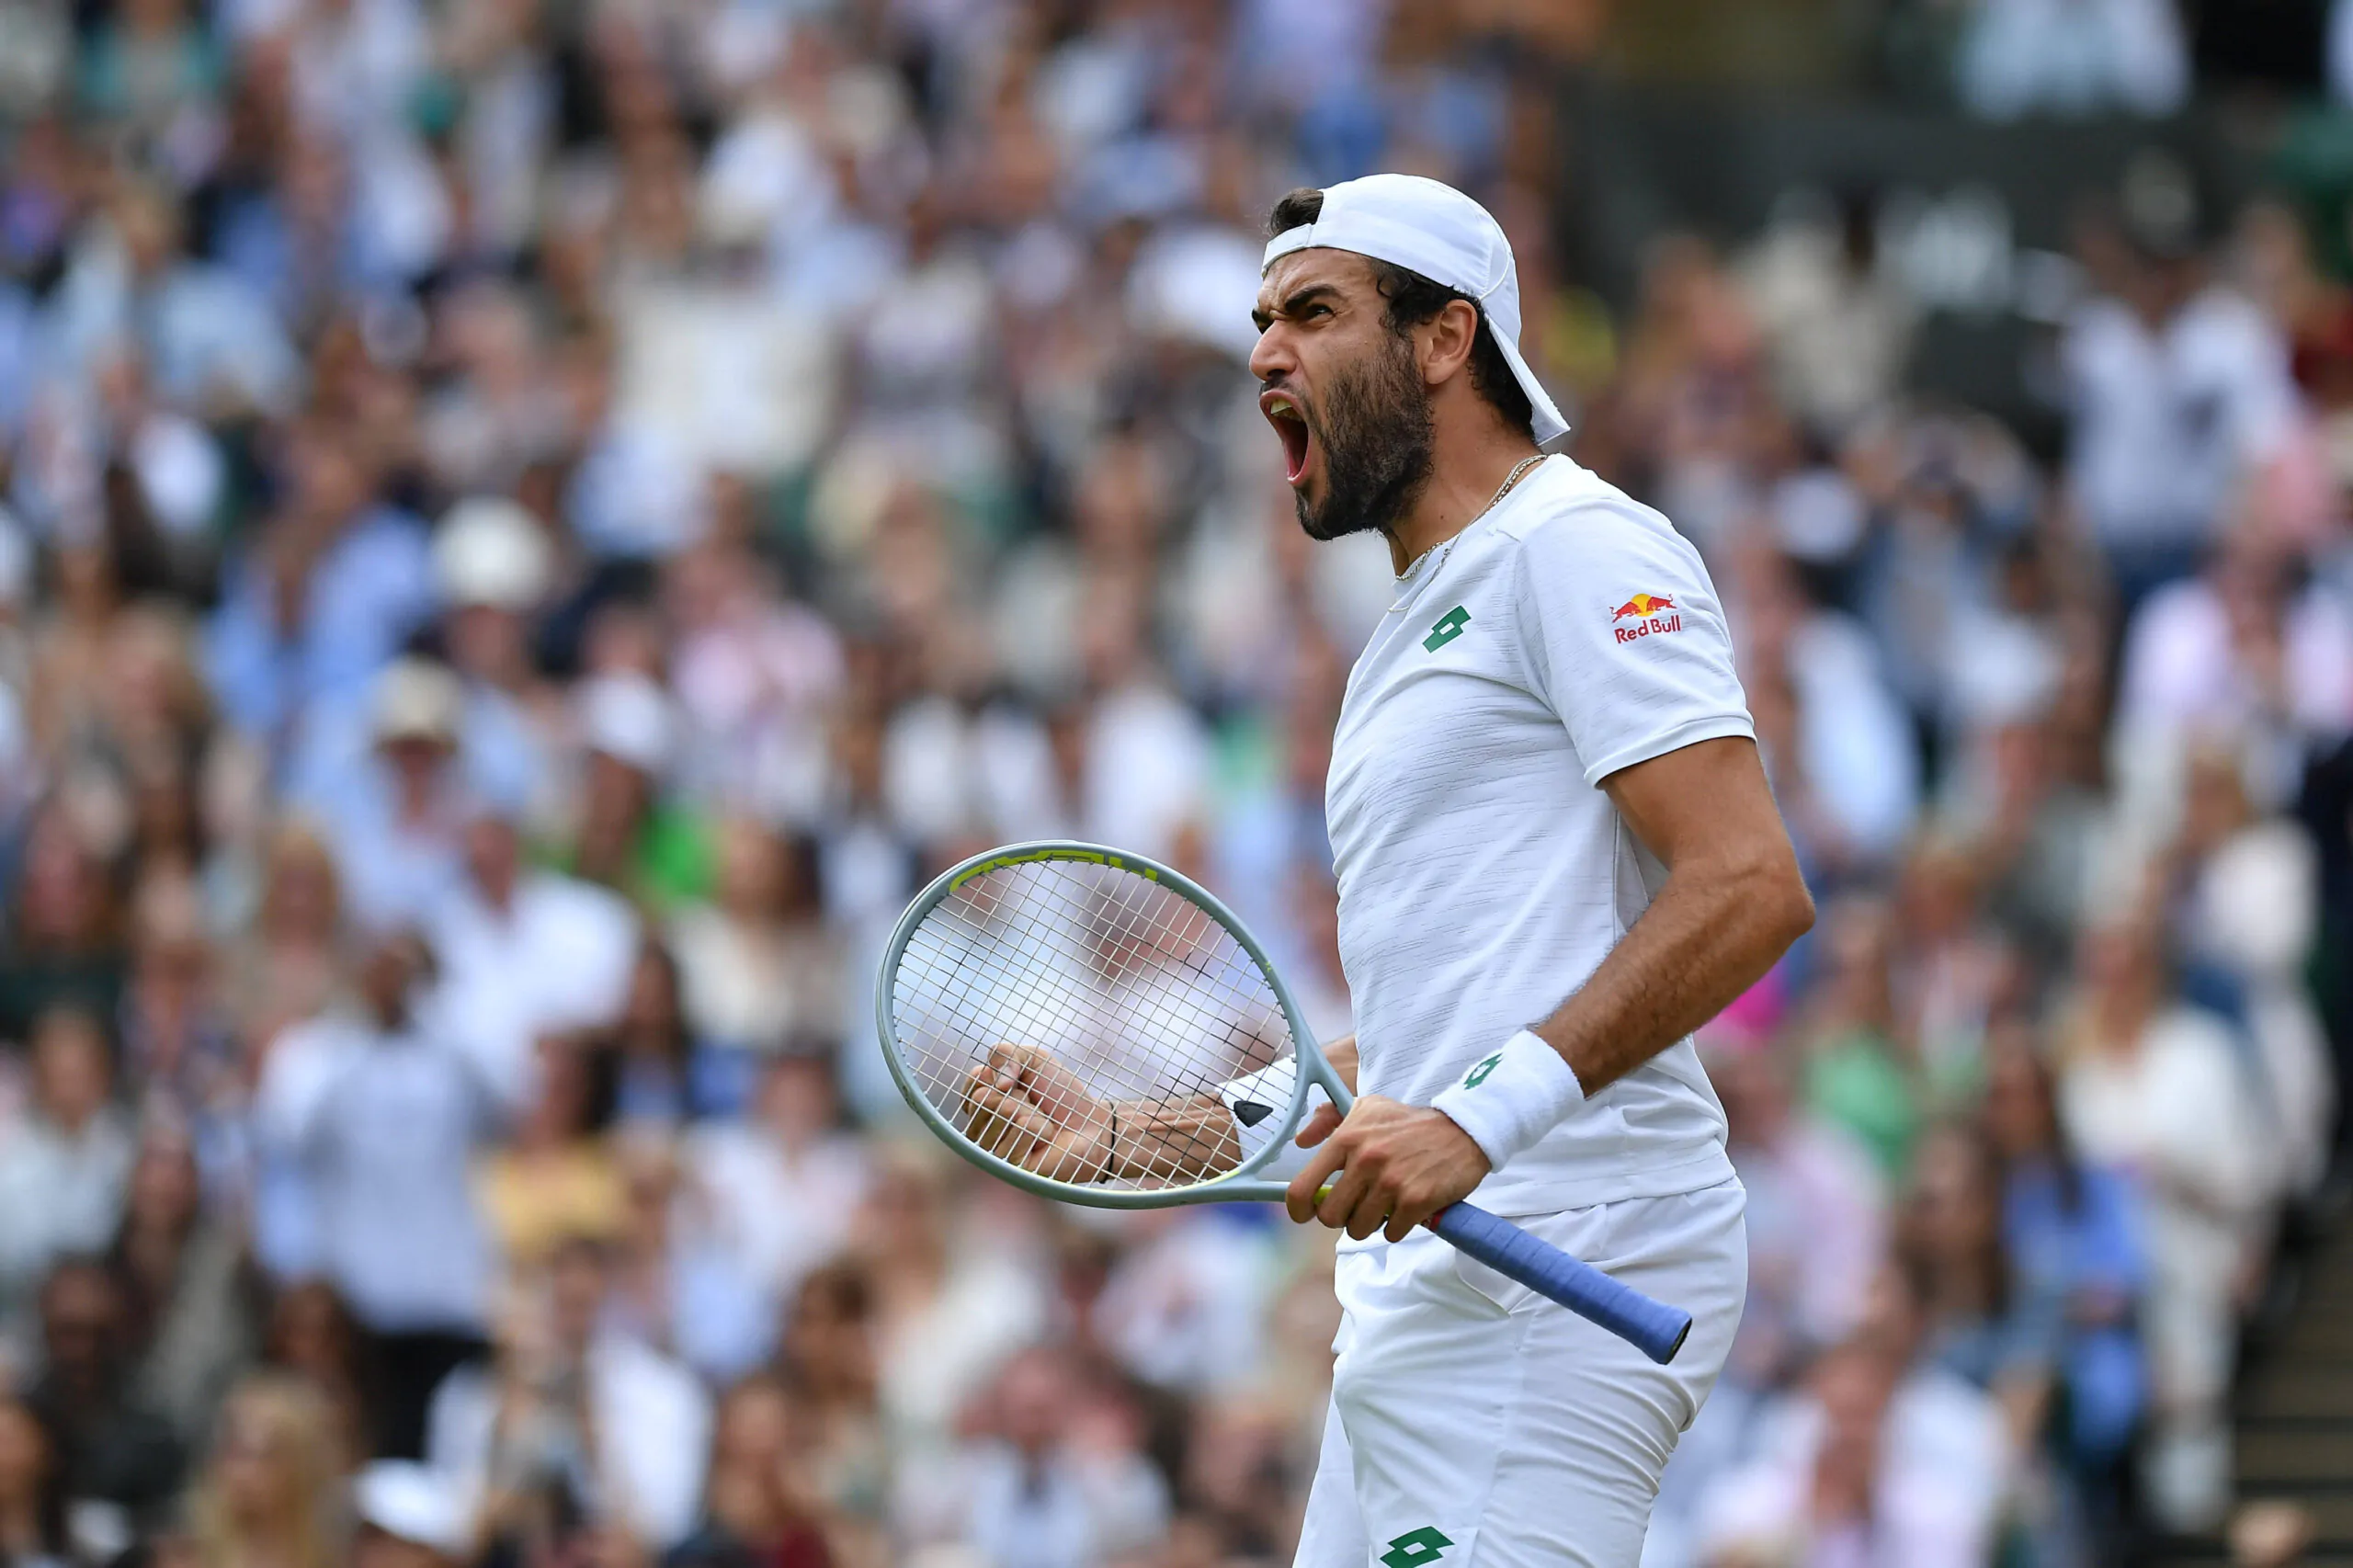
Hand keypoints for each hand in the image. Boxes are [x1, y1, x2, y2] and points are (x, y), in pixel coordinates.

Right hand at [963, 1044, 1112, 1182]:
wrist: (1091, 1123)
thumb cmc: (1060, 1094)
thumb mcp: (1032, 1059)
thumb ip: (1004, 1053)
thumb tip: (997, 1083)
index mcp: (982, 1106)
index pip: (971, 1086)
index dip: (997, 1078)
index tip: (1016, 1082)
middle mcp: (982, 1131)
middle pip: (982, 1099)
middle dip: (1017, 1094)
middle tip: (1033, 1103)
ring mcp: (994, 1152)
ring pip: (1003, 1115)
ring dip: (1031, 1111)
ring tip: (1042, 1121)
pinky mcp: (1012, 1168)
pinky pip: (1021, 1131)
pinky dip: (1040, 1127)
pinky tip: (1046, 1138)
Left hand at [1285, 1094, 1489, 1242]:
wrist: (1461, 1130)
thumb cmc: (1408, 1123)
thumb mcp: (1367, 1108)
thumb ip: (1329, 1120)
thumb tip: (1301, 1141)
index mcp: (1347, 1139)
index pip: (1303, 1187)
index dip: (1297, 1209)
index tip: (1304, 1214)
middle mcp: (1365, 1161)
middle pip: (1330, 1216)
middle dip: (1341, 1217)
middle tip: (1356, 1207)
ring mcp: (1391, 1182)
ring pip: (1359, 1229)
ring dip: (1369, 1224)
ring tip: (1383, 1206)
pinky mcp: (1416, 1201)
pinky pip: (1391, 1233)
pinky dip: (1396, 1227)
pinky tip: (1405, 1209)